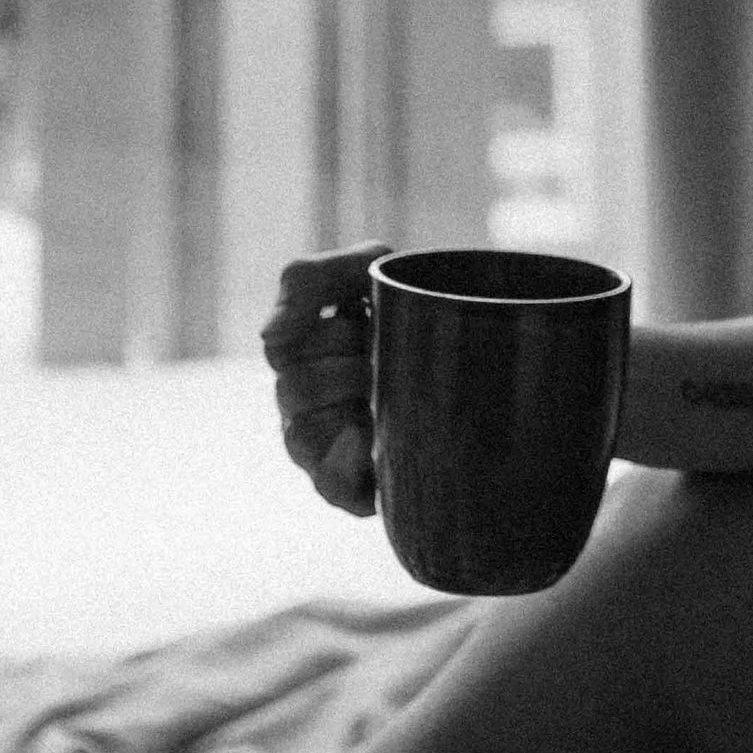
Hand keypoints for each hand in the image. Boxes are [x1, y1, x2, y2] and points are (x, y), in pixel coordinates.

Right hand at [260, 246, 389, 517]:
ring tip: (390, 387)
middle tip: (387, 355)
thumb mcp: (368, 266)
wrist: (483, 339)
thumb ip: (307, 279)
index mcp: (300, 358)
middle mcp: (303, 407)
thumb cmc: (415, 301)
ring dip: (353, 401)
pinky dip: (342, 465)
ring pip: (301, 436)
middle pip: (294, 390)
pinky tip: (365, 436)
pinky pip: (328, 486)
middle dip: (350, 363)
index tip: (366, 316)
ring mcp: (323, 448)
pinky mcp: (354, 487)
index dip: (330, 330)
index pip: (280, 347)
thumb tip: (269, 333)